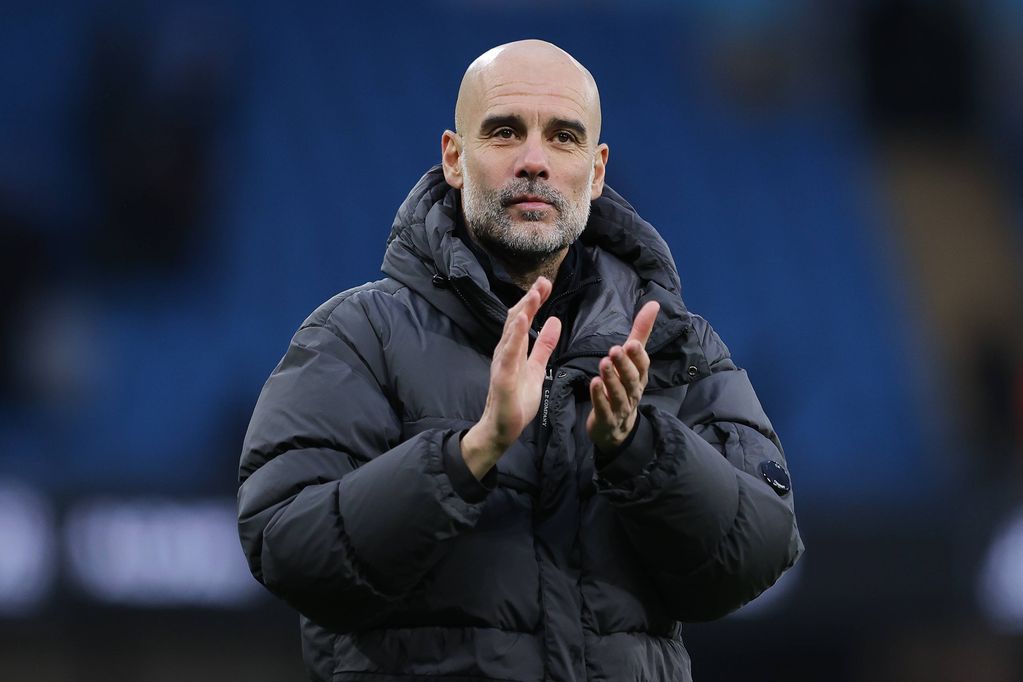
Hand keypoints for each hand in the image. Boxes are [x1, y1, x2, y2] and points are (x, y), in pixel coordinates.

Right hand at [461, 277, 561, 478]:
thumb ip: (543, 346)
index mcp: (514, 349)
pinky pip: (509, 353)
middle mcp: (505, 352)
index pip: (523, 319)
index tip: (545, 283)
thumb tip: (554, 321)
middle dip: (529, 300)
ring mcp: (502, 363)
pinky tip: (521, 320)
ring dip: (523, 311)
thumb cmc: (517, 400)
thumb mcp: (536, 368)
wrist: (502, 428)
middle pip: (515, 319)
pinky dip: (515, 335)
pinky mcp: (502, 377)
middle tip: (542, 281)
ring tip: (534, 294)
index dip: (533, 301)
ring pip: (511, 332)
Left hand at [587, 301, 659, 452]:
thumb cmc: (624, 387)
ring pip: (619, 394)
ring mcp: (621, 408)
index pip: (643, 366)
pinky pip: (604, 409)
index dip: (638, 356)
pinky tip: (594, 384)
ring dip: (611, 379)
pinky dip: (600, 398)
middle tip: (615, 350)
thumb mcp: (632, 360)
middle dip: (624, 365)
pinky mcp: (607, 420)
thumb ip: (640, 333)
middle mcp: (633, 393)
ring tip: (603, 364)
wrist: (616, 428)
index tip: (631, 343)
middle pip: (631, 379)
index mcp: (640, 378)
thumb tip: (653, 303)